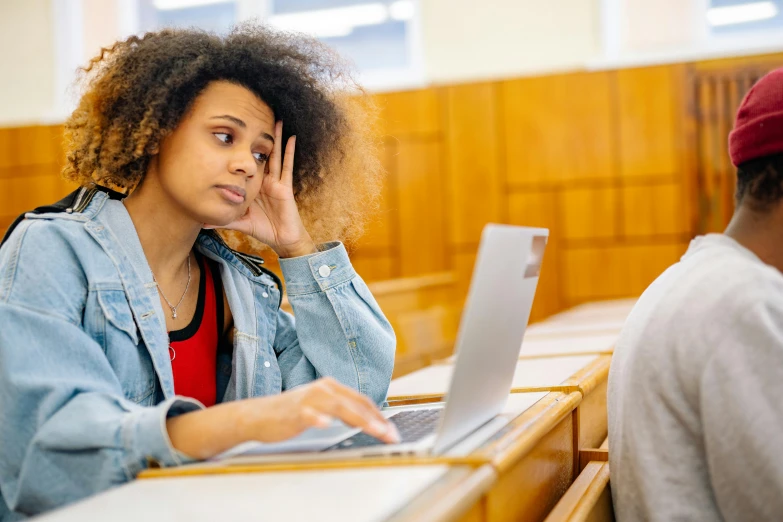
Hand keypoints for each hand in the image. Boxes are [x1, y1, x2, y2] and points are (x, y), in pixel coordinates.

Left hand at [208, 121, 316, 257]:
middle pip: (261, 155)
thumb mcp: (240, 222)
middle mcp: (264, 180)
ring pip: (275, 155)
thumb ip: (224, 220)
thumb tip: (202, 223)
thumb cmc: (263, 229)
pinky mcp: (285, 187)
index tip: (234, 134)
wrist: (282, 240)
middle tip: (256, 117)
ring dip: (276, 138)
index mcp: (254, 186)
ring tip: (276, 120)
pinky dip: (290, 152)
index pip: (246, 165)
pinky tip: (292, 137)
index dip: (242, 151)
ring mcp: (276, 182)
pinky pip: (287, 167)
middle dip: (259, 138)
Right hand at [240, 377, 399, 443]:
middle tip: (391, 436)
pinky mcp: (294, 411)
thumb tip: (367, 420)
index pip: (362, 401)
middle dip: (377, 421)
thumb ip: (341, 410)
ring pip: (339, 407)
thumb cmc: (291, 414)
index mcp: (332, 387)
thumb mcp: (321, 407)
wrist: (257, 415)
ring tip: (375, 431)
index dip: (380, 415)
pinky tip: (325, 424)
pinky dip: (317, 419)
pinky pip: (308, 414)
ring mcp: (309, 399)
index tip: (393, 431)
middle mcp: (323, 389)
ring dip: (360, 420)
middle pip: (356, 404)